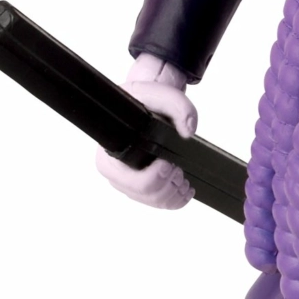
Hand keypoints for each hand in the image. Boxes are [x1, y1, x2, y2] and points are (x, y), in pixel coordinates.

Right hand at [95, 56, 196, 208]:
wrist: (148, 104)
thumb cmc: (146, 101)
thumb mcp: (161, 95)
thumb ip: (178, 106)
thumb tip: (188, 131)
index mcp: (110, 154)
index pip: (130, 181)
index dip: (155, 177)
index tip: (169, 163)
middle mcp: (115, 172)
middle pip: (145, 194)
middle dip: (168, 186)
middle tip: (178, 169)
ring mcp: (128, 182)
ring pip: (153, 202)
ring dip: (174, 194)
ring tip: (184, 178)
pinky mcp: (140, 187)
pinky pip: (159, 203)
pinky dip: (176, 200)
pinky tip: (184, 188)